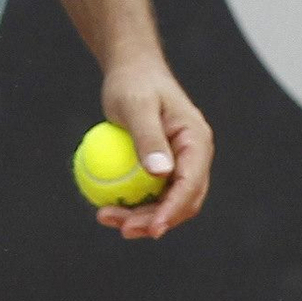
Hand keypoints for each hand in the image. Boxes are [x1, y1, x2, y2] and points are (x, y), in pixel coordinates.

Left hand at [96, 56, 214, 241]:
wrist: (130, 71)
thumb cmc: (133, 82)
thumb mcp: (136, 105)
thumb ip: (148, 137)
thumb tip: (161, 173)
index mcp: (196, 141)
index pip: (191, 184)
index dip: (173, 210)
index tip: (152, 228)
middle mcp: (193, 156)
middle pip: (182, 201)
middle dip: (155, 221)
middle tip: (122, 229)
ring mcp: (178, 164)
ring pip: (165, 204)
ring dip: (140, 218)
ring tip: (105, 216)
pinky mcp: (161, 169)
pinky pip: (149, 195)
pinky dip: (131, 206)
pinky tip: (107, 208)